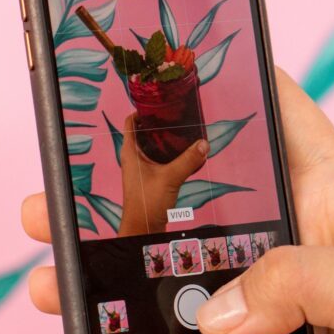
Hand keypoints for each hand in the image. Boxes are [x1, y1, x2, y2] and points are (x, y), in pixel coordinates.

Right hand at [22, 68, 333, 333]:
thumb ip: (310, 282)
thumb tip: (220, 312)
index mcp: (328, 202)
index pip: (272, 121)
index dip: (222, 87)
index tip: (156, 76)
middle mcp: (283, 250)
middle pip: (185, 208)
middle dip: (118, 201)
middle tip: (59, 199)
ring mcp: (257, 314)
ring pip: (165, 291)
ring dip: (110, 294)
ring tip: (58, 290)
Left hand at [119, 112, 208, 235]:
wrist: (143, 228)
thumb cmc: (148, 202)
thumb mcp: (170, 177)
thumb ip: (188, 160)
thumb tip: (203, 144)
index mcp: (130, 152)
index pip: (130, 123)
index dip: (141, 111)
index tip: (158, 104)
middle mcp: (133, 158)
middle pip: (143, 133)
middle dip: (158, 124)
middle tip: (176, 116)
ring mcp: (140, 169)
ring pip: (152, 147)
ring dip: (165, 140)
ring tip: (182, 130)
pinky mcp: (149, 179)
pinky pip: (158, 160)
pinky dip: (169, 154)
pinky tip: (184, 153)